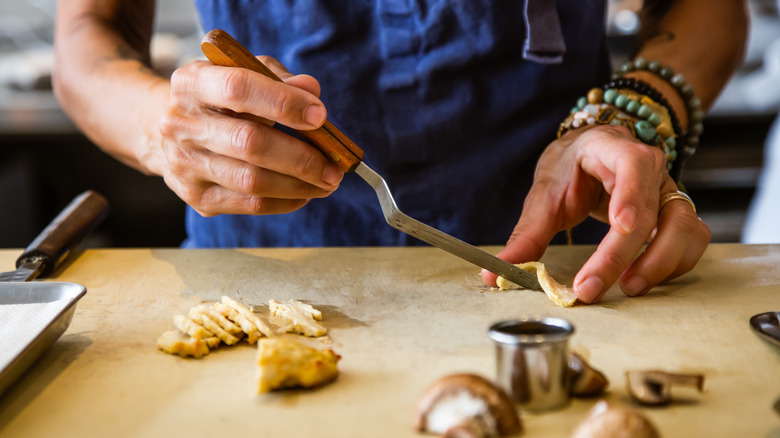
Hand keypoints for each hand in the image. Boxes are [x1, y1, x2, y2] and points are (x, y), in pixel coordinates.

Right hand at [158, 56, 343, 215]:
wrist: (169, 131)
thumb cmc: (219, 100)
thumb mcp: (244, 73)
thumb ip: (278, 79)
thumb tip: (311, 92)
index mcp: (192, 82)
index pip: (238, 89)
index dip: (283, 103)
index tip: (320, 115)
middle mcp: (181, 123)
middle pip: (249, 142)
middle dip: (301, 156)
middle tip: (335, 165)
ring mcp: (185, 164)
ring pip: (252, 180)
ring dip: (299, 184)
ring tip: (327, 182)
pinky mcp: (197, 197)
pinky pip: (250, 205)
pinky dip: (285, 201)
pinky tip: (304, 193)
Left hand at [481, 124, 710, 302]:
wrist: (593, 155)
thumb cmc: (571, 169)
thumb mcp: (545, 194)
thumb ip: (525, 235)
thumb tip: (493, 274)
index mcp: (615, 149)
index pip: (634, 164)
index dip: (632, 196)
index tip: (620, 226)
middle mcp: (651, 169)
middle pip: (653, 211)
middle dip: (622, 254)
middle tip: (591, 287)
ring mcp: (669, 192)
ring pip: (685, 227)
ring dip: (661, 263)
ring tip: (628, 288)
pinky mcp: (677, 215)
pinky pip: (691, 241)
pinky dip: (674, 265)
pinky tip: (643, 280)